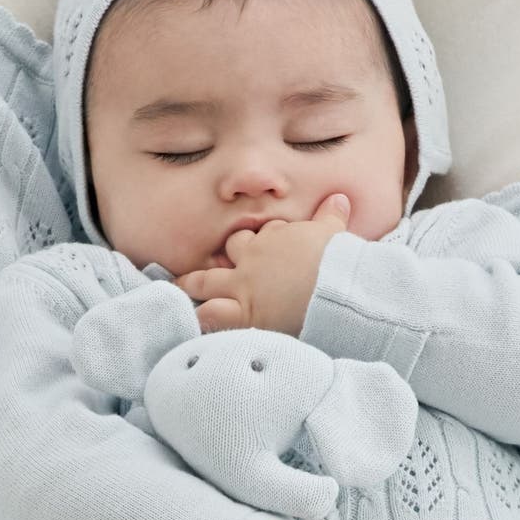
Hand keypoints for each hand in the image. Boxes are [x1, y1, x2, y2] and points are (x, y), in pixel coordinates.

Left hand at [173, 192, 351, 336]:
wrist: (332, 286)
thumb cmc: (335, 258)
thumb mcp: (333, 232)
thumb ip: (331, 216)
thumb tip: (339, 198)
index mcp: (275, 238)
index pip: (261, 234)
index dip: (259, 239)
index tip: (260, 244)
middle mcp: (253, 258)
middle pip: (229, 249)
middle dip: (220, 255)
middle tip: (210, 263)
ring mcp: (243, 285)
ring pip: (207, 282)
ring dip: (193, 286)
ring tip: (181, 290)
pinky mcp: (243, 313)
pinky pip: (211, 315)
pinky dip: (199, 318)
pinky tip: (188, 321)